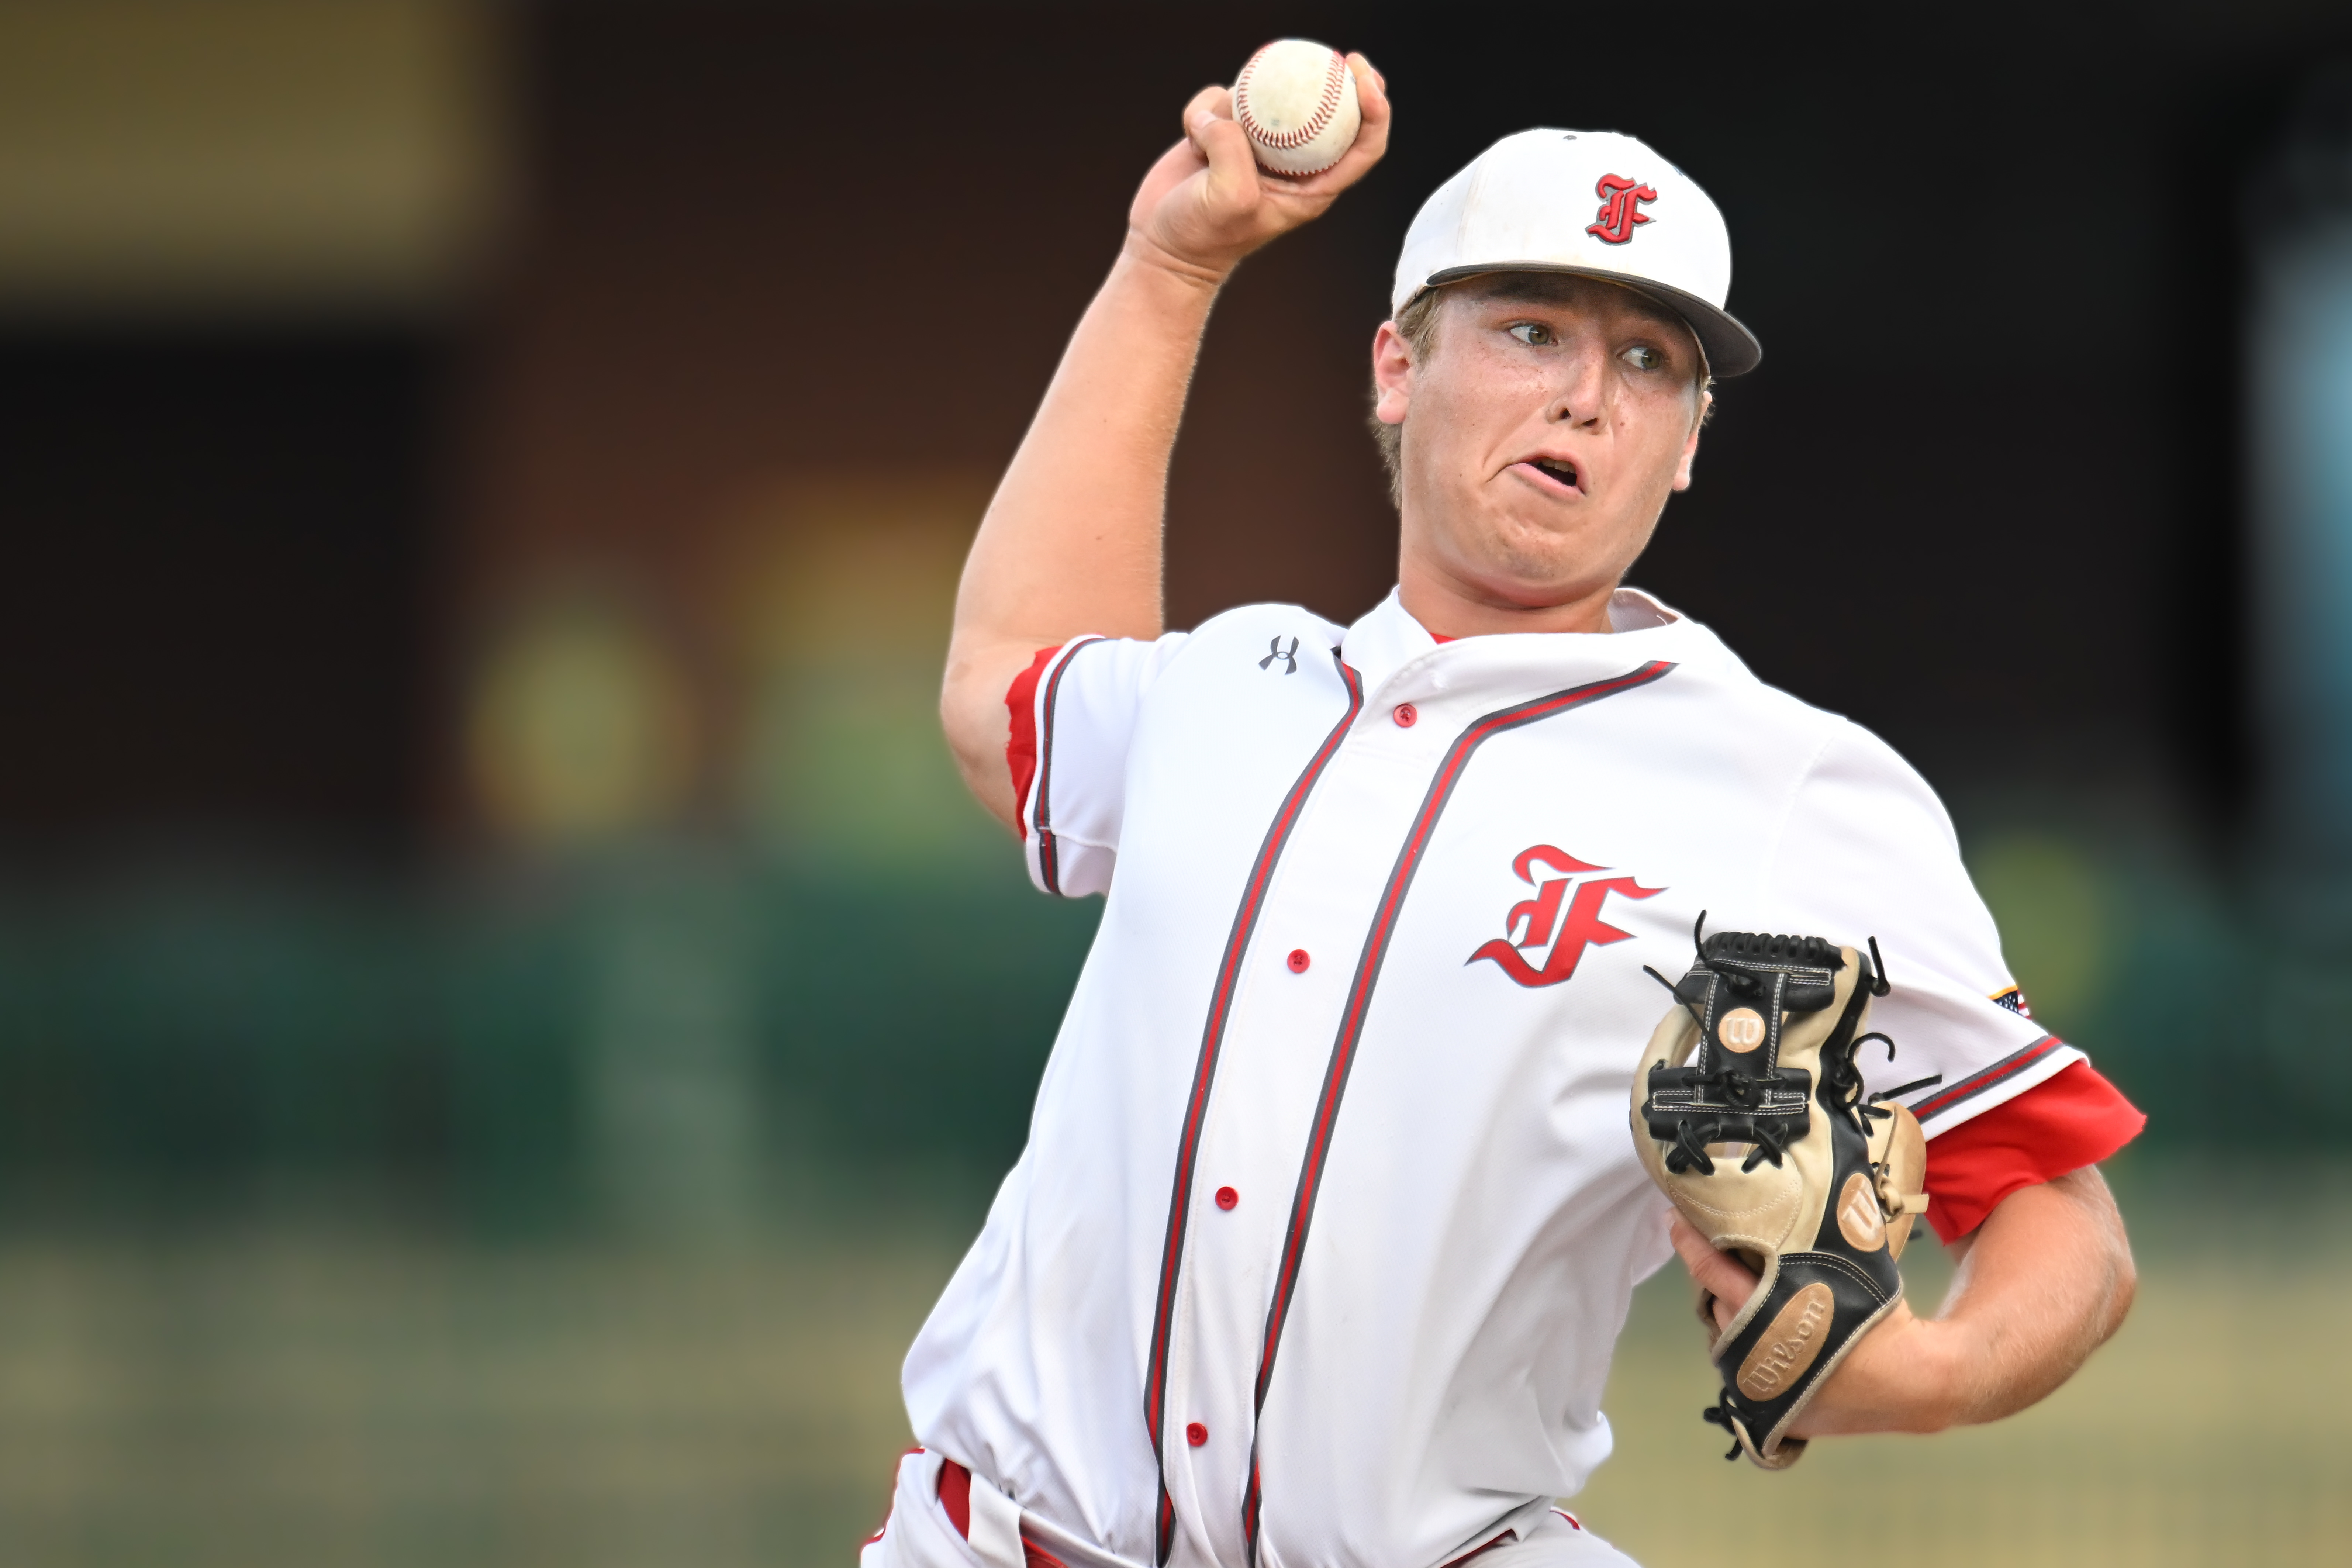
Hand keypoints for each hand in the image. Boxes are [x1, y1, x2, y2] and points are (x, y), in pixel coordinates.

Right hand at [1125, 55, 1389, 283]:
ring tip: (1206, 134)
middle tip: (1343, 58)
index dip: (1375, 112)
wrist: (1162, 244)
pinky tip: (1190, 137)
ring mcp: (1258, 143)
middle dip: (1342, 81)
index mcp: (1312, 186)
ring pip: (1266, 96)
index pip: (1363, 147)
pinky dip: (1203, 110)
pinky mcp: (1225, 131)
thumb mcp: (1229, 198)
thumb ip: (1234, 151)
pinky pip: (1222, 99)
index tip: (1365, 80)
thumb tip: (1225, 115)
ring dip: (1238, 102)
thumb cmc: (1203, 235)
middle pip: (1331, 112)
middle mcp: (1291, 161)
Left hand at [1668, 1215, 1960, 1435]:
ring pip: (1727, 1337)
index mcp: (1773, 1311)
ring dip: (1730, 1315)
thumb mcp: (1851, 1270)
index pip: (1712, 1270)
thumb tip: (1814, 1198)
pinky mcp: (1769, 1408)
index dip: (1689, 1243)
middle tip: (1720, 1255)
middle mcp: (1756, 1348)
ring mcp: (1759, 1383)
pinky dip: (1747, 1348)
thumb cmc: (1883, 1321)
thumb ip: (1819, 1242)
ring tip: (1748, 1295)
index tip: (1672, 1218)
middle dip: (1714, 1281)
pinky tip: (1763, 1334)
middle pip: (1716, 1305)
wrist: (1914, 1384)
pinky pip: (1741, 1369)